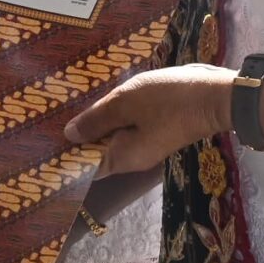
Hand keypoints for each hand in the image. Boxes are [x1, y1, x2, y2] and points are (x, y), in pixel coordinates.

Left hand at [65, 65, 233, 177]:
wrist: (216, 95)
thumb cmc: (168, 100)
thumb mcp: (126, 103)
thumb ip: (97, 120)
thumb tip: (70, 136)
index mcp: (123, 157)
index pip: (86, 167)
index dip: (67, 156)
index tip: (46, 143)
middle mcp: (134, 158)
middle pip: (98, 150)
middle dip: (81, 135)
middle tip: (54, 114)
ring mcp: (147, 144)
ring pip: (114, 136)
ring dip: (99, 121)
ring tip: (75, 102)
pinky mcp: (157, 130)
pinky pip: (128, 126)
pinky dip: (116, 115)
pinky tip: (107, 97)